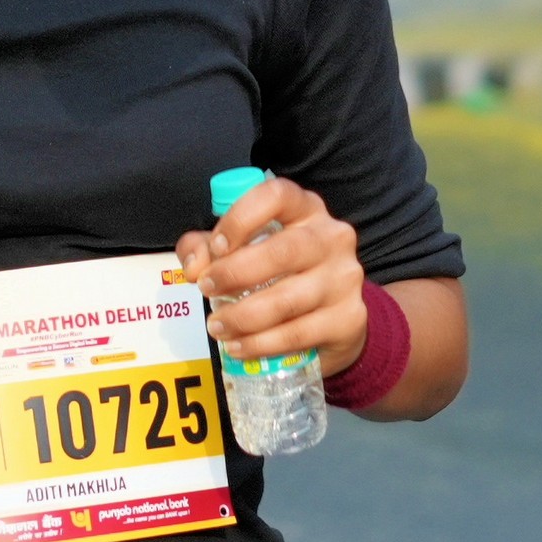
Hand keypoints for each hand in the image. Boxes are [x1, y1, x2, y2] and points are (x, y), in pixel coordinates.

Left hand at [175, 176, 368, 374]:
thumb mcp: (245, 250)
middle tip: (207, 289)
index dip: (241, 218)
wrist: (335, 319)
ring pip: (287, 300)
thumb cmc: (284, 274)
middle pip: (283, 251)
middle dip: (235, 273)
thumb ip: (208, 248)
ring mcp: (344, 279)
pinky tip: (239, 346)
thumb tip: (194, 267)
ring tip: (218, 326)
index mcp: (306, 209)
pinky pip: (297, 334)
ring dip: (243, 317)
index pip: (277, 196)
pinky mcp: (348, 319)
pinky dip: (260, 344)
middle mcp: (332, 238)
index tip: (217, 247)